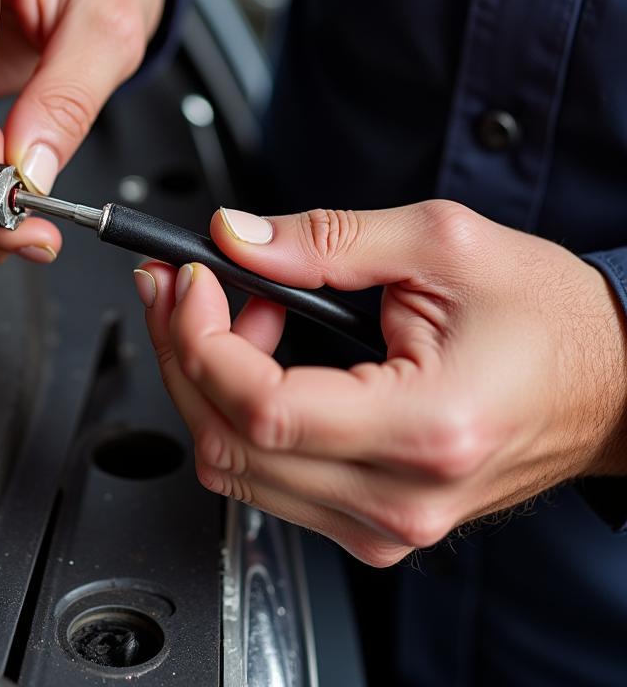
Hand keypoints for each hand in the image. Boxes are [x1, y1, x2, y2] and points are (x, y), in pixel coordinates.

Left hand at [134, 201, 626, 565]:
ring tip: (232, 308)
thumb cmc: (549, 317)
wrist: (614, 383)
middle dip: (181, 351)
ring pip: (234, 468)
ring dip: (205, 380)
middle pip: (229, 446)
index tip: (191, 278)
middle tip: (179, 283)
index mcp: (424, 427)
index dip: (202, 338)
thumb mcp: (439, 243)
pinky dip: (239, 412)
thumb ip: (324, 238)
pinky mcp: (374, 522)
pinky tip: (259, 354)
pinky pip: (267, 478)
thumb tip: (232, 237)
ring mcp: (385, 523)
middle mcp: (399, 496)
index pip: (262, 408)